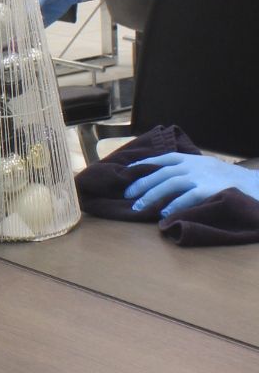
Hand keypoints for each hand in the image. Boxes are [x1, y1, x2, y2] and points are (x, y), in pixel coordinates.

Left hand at [125, 152, 258, 218]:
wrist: (255, 185)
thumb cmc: (229, 180)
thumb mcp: (207, 169)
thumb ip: (188, 171)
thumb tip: (165, 181)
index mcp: (192, 159)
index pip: (164, 158)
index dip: (144, 164)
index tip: (127, 173)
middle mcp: (195, 165)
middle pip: (162, 172)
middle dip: (142, 183)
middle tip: (127, 196)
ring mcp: (202, 176)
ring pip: (171, 182)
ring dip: (152, 195)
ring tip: (139, 208)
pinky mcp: (210, 189)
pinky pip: (189, 196)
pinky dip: (175, 205)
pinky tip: (164, 215)